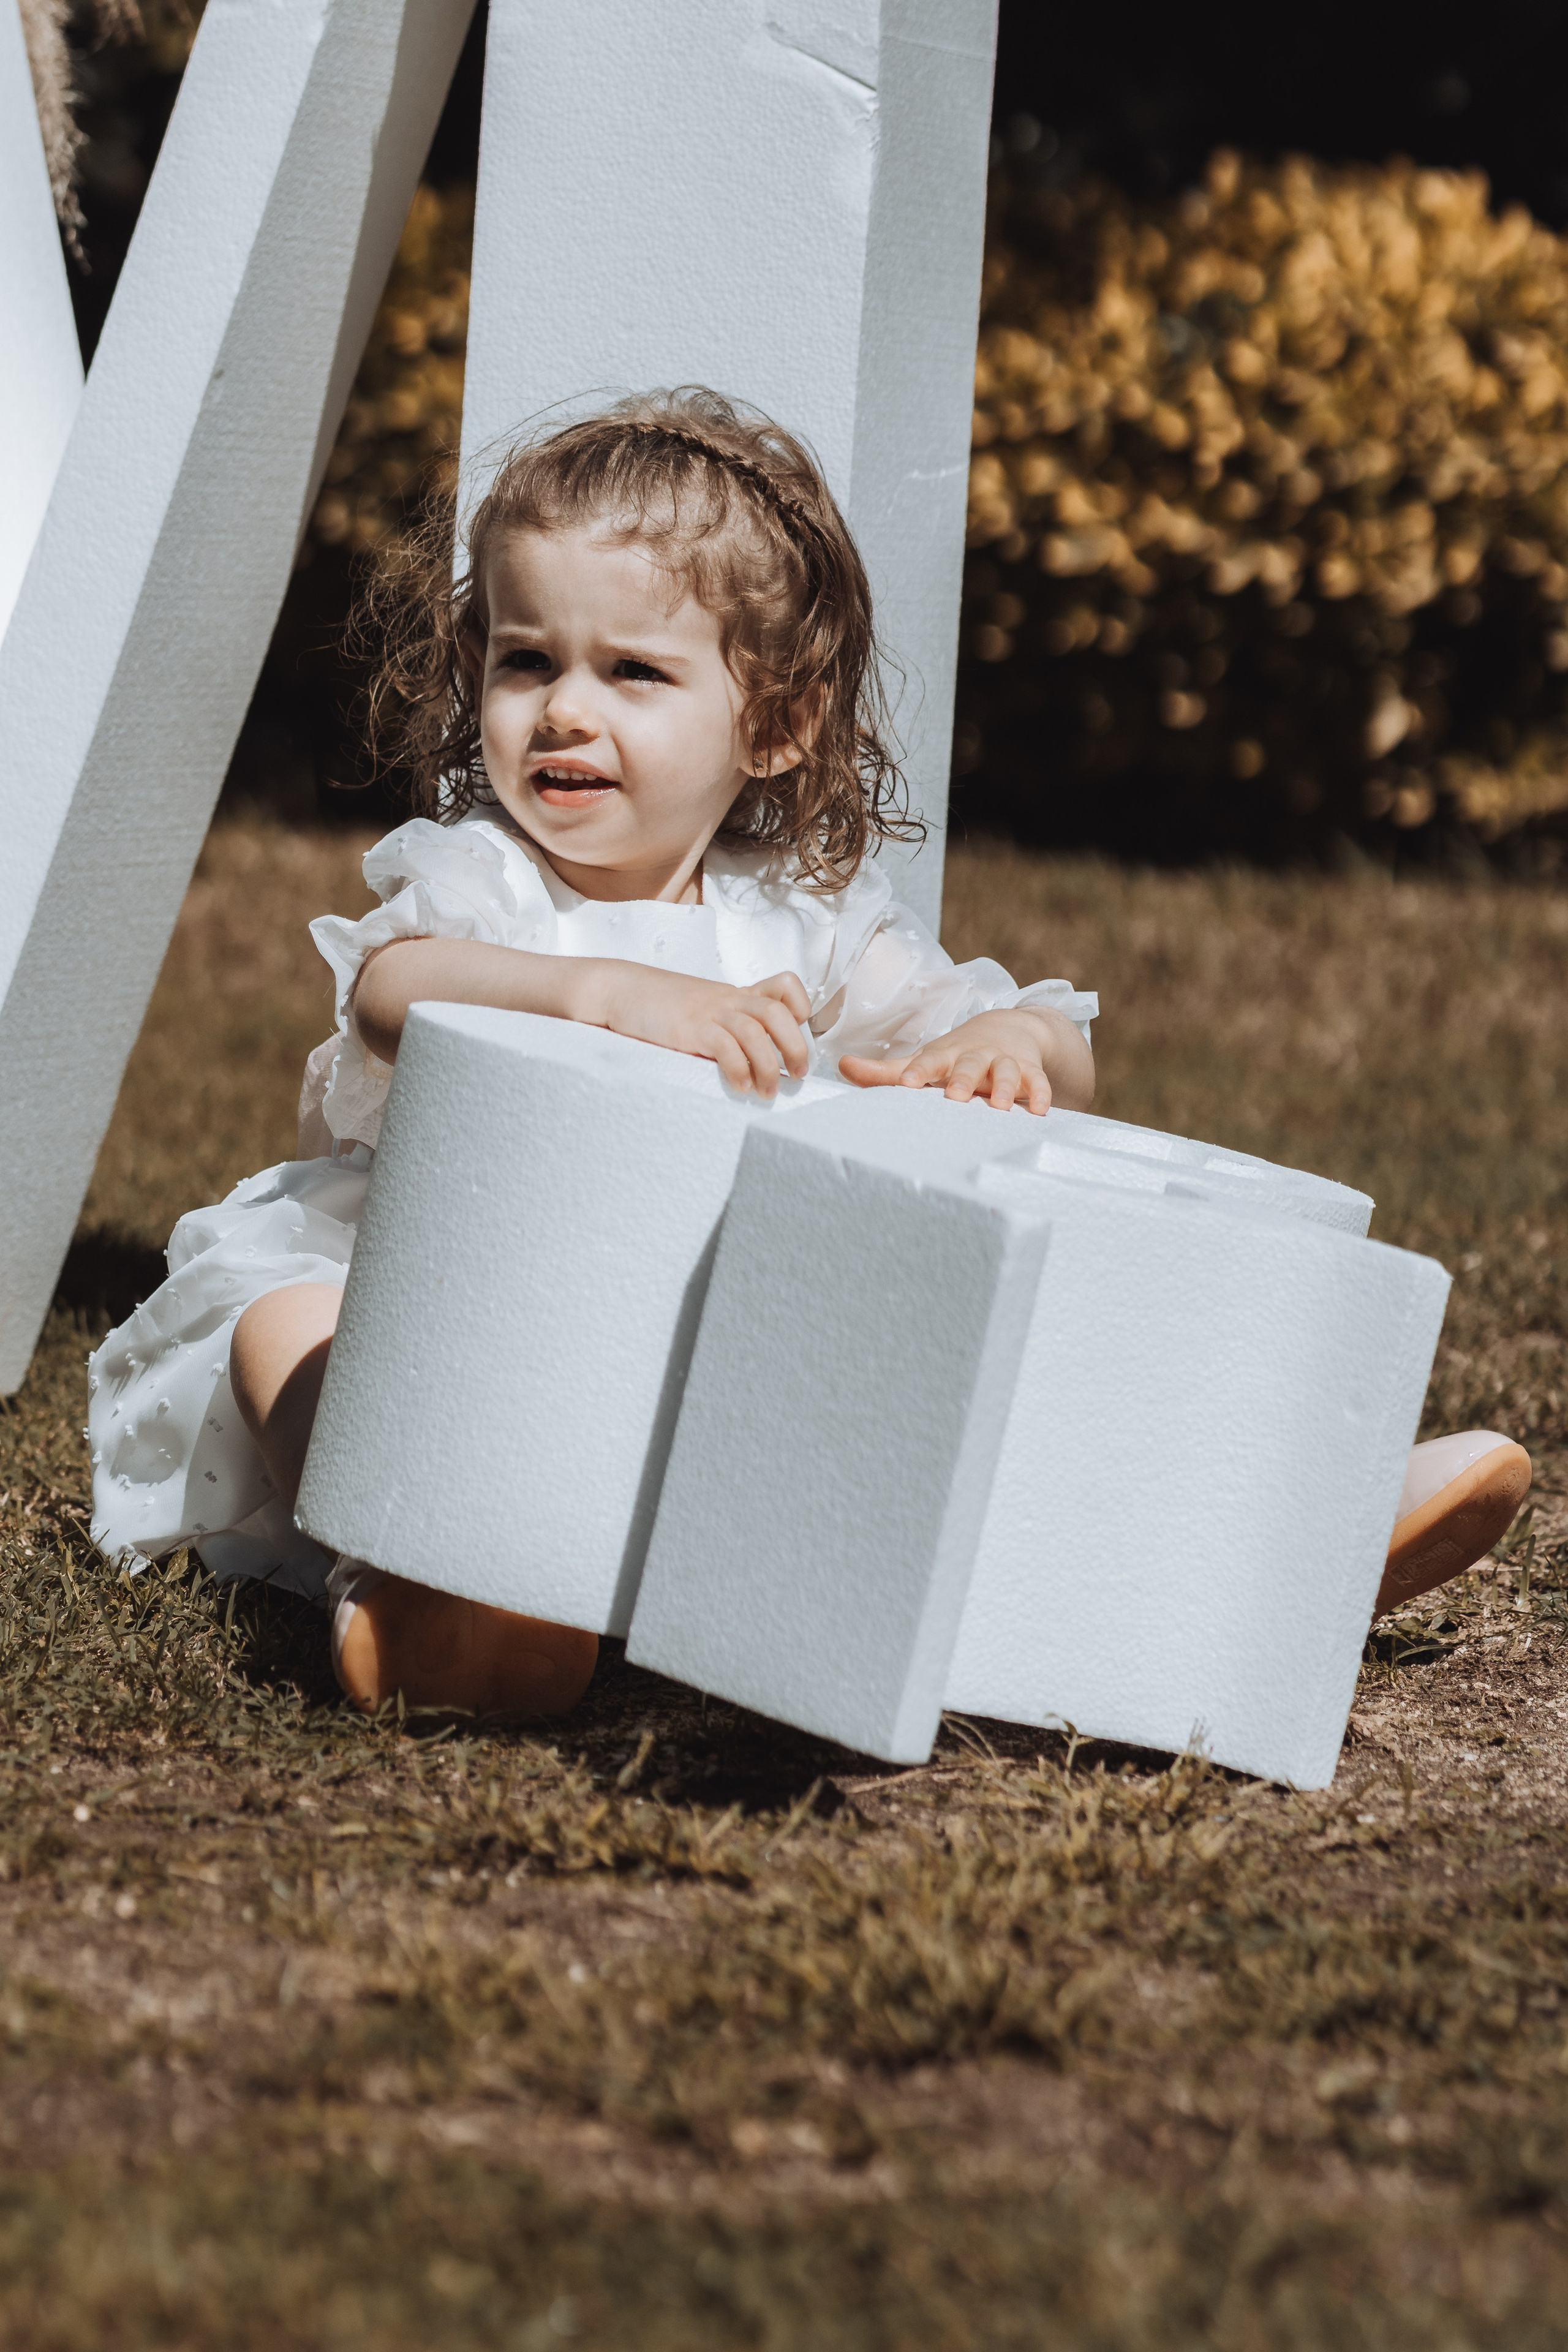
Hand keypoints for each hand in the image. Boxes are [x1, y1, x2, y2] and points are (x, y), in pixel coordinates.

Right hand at [597, 964, 811, 1097]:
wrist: (620, 990)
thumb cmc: (660, 1006)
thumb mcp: (703, 1008)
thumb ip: (727, 1027)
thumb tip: (752, 1065)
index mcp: (736, 995)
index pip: (783, 986)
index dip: (800, 1007)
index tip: (799, 1031)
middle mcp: (729, 1000)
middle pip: (779, 1014)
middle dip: (796, 1047)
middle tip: (797, 1075)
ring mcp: (709, 1013)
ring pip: (757, 1033)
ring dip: (769, 1068)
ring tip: (767, 1092)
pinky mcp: (690, 1028)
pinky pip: (726, 1047)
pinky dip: (738, 1070)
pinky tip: (739, 1087)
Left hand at [839, 1010, 1054, 1113]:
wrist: (1007, 1029)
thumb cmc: (956, 1054)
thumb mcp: (925, 1059)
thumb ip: (885, 1071)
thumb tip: (842, 1067)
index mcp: (945, 1055)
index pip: (928, 1061)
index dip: (918, 1071)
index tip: (907, 1084)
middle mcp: (974, 1056)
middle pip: (969, 1064)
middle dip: (964, 1079)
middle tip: (956, 1096)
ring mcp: (1004, 1062)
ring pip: (1006, 1071)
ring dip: (1005, 1087)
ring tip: (1001, 1106)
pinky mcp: (1031, 1071)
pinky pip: (1038, 1081)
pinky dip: (1041, 1094)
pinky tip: (1040, 1110)